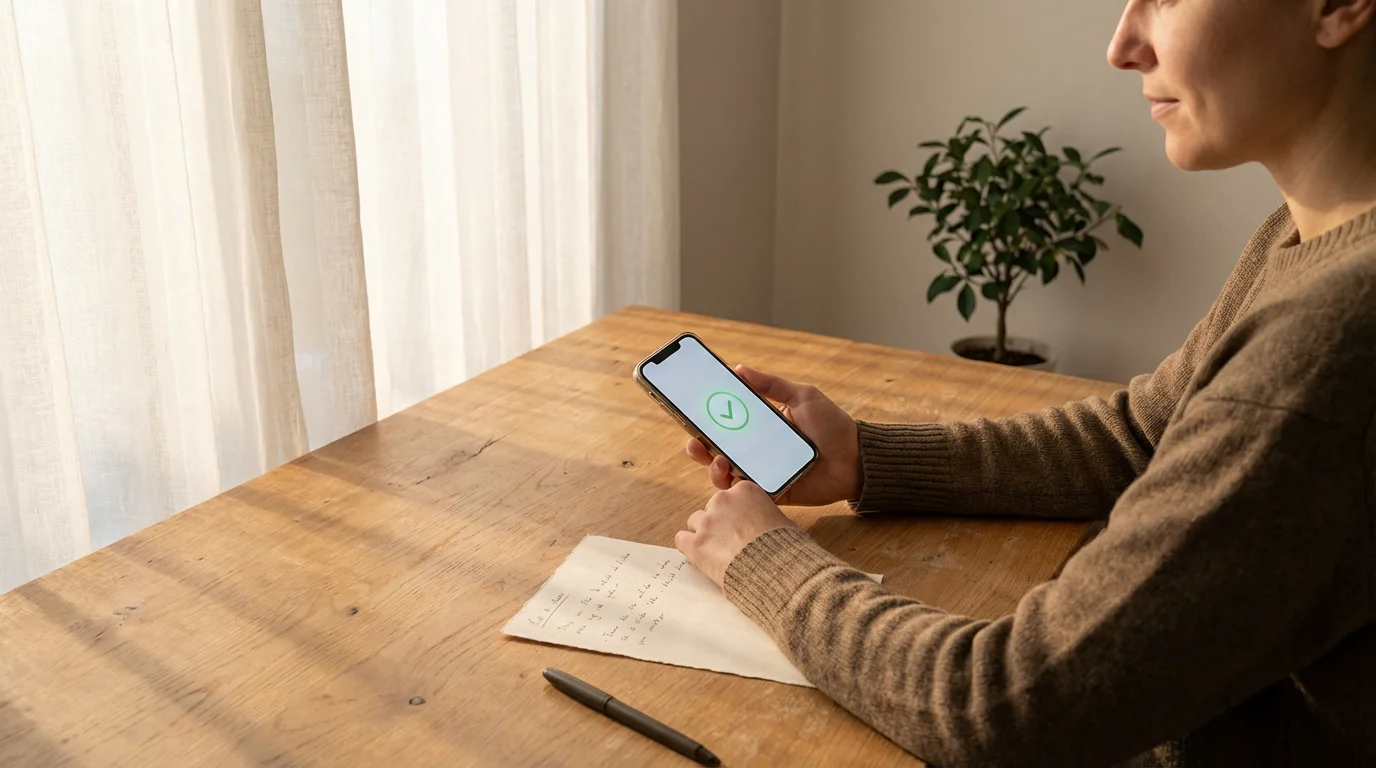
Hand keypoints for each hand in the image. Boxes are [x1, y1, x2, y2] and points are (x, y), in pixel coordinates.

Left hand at [674, 481, 797, 587]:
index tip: (742, 526)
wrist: (775, 571)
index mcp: (745, 491)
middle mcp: (723, 500)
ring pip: (695, 522)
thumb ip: (766, 515)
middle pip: (712, 508)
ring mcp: (707, 522)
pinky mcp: (696, 544)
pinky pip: (681, 539)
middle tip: (731, 542)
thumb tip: (766, 524)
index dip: (736, 513)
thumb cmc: (786, 548)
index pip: (731, 496)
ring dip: (704, 534)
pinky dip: (689, 547)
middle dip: (719, 523)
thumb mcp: (783, 521)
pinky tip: (700, 557)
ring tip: (717, 552)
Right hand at [685, 365, 860, 505]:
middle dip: (700, 449)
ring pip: (727, 475)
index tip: (688, 416)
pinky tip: (733, 478)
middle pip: (718, 452)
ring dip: (714, 469)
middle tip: (694, 443)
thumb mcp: (802, 396)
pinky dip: (736, 489)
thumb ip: (772, 384)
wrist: (856, 458)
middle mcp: (757, 451)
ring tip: (718, 460)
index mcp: (760, 427)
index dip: (704, 423)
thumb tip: (740, 369)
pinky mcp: (773, 493)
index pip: (725, 425)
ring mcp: (763, 473)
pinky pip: (748, 495)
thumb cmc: (832, 425)